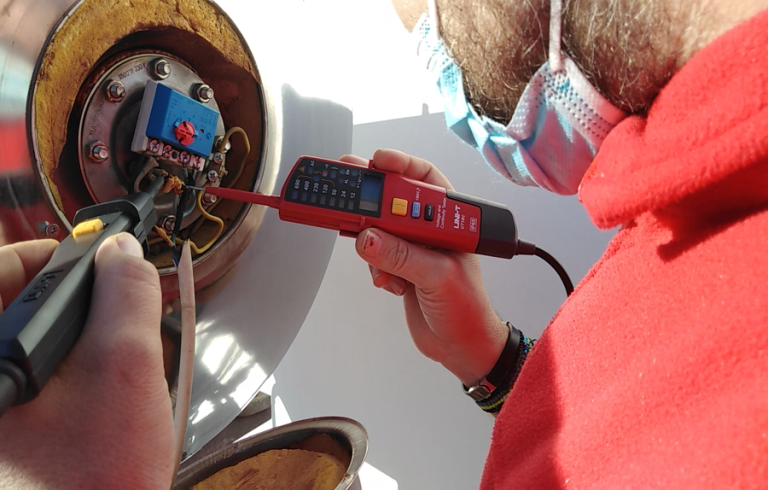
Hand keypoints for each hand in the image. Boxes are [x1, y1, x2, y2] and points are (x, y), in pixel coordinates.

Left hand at [0, 235, 173, 488]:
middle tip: (115, 328)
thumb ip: (127, 296)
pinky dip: (66, 382)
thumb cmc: (93, 484)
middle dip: (73, 312)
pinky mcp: (7, 438)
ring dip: (74, 351)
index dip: (54, 255)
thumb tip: (122, 253)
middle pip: (12, 312)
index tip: (99, 263)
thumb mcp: (127, 371)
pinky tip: (95, 409)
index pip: (0, 271)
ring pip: (26, 351)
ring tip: (110, 382)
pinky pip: (30, 387)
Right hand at [340, 149, 506, 385]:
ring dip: (373, 245)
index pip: (424, 179)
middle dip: (371, 201)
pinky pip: (374, 256)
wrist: (461, 348)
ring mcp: (413, 250)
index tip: (376, 160)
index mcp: (450, 222)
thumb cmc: (468, 310)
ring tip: (383, 264)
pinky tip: (392, 284)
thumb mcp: (437, 277)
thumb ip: (402, 255)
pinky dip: (375, 269)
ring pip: (378, 230)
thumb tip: (368, 237)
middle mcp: (430, 231)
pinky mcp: (399, 268)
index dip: (400, 164)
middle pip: (393, 201)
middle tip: (345, 193)